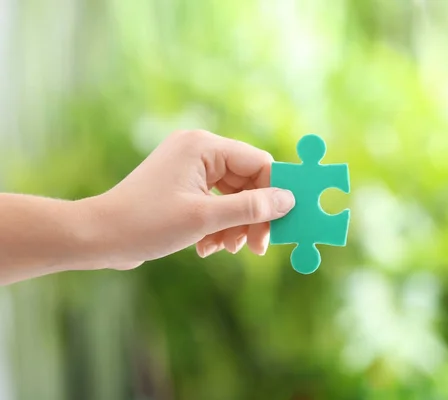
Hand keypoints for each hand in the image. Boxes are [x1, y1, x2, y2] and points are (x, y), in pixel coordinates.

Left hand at [83, 130, 294, 269]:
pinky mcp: (182, 187)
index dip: (273, 193)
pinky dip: (217, 226)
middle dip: (252, 216)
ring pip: (232, 196)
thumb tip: (288, 200)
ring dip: (235, 225)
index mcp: (204, 147)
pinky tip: (208, 248)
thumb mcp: (205, 218)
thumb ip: (250, 208)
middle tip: (257, 246)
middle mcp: (198, 152)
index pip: (258, 163)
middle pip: (247, 182)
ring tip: (227, 248)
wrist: (99, 237)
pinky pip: (215, 203)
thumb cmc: (147, 223)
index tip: (281, 224)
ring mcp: (189, 170)